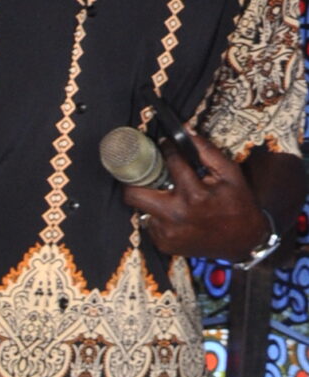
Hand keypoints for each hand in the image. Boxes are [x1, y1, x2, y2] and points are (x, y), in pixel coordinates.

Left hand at [123, 129, 277, 266]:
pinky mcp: (164, 244)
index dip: (166, 149)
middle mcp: (174, 216)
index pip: (169, 163)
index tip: (163, 144)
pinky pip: (151, 223)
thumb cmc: (238, 204)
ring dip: (151, 198)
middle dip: (135, 179)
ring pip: (141, 209)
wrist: (242, 241)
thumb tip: (185, 132)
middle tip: (145, 170)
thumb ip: (206, 151)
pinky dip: (159, 215)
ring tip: (168, 194)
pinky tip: (176, 212)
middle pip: (133, 194)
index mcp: (193, 195)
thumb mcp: (230, 173)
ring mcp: (167, 233)